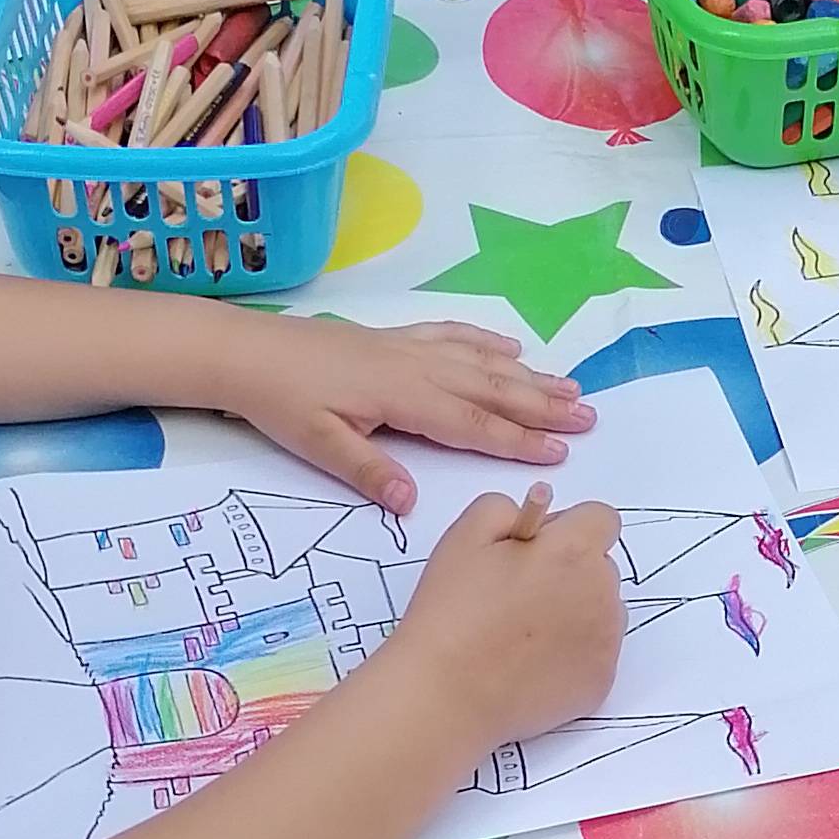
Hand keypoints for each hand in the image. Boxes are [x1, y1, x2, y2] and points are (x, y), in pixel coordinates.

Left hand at [217, 319, 590, 511]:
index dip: (519, 440)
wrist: (248, 352)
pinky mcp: (395, 337)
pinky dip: (487, 340)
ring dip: (529, 375)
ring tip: (570, 386)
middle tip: (590, 417)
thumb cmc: (280, 402)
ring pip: (482, 361)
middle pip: (492, 388)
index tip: (560, 452)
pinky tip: (512, 346)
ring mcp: (409, 347)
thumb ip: (369, 471)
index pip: (473, 424)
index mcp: (403, 397)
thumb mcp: (318, 445)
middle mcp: (417, 367)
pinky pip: (453, 335)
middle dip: (543, 405)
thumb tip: (411, 504)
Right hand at [387, 492, 625, 743]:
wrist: (446, 694)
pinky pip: (596, 654)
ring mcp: (606, 642)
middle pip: (600, 566)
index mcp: (574, 550)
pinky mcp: (601, 682)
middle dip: (570, 572)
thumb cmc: (451, 613)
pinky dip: (571, 655)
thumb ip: (508, 508)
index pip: (601, 519)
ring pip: (602, 611)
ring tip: (522, 634)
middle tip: (519, 594)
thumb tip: (536, 516)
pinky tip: (529, 664)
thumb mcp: (466, 534)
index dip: (568, 529)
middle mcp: (602, 593)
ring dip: (575, 613)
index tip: (538, 550)